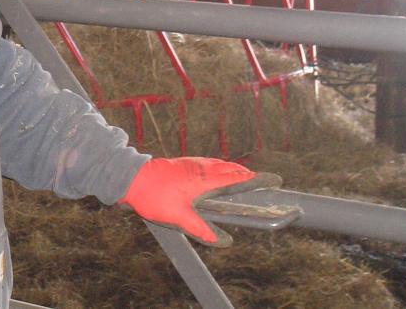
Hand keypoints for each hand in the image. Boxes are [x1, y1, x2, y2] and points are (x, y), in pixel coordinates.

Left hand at [117, 157, 275, 246]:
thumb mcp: (178, 217)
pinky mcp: (182, 164)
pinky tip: (212, 176)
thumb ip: (201, 229)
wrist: (130, 178)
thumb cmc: (153, 195)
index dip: (257, 180)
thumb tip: (222, 241)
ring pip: (218, 165)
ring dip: (231, 170)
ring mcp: (191, 164)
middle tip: (260, 180)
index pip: (238, 178)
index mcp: (205, 179)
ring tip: (240, 177)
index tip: (275, 180)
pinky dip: (217, 169)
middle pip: (230, 169)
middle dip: (246, 174)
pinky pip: (207, 165)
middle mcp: (201, 168)